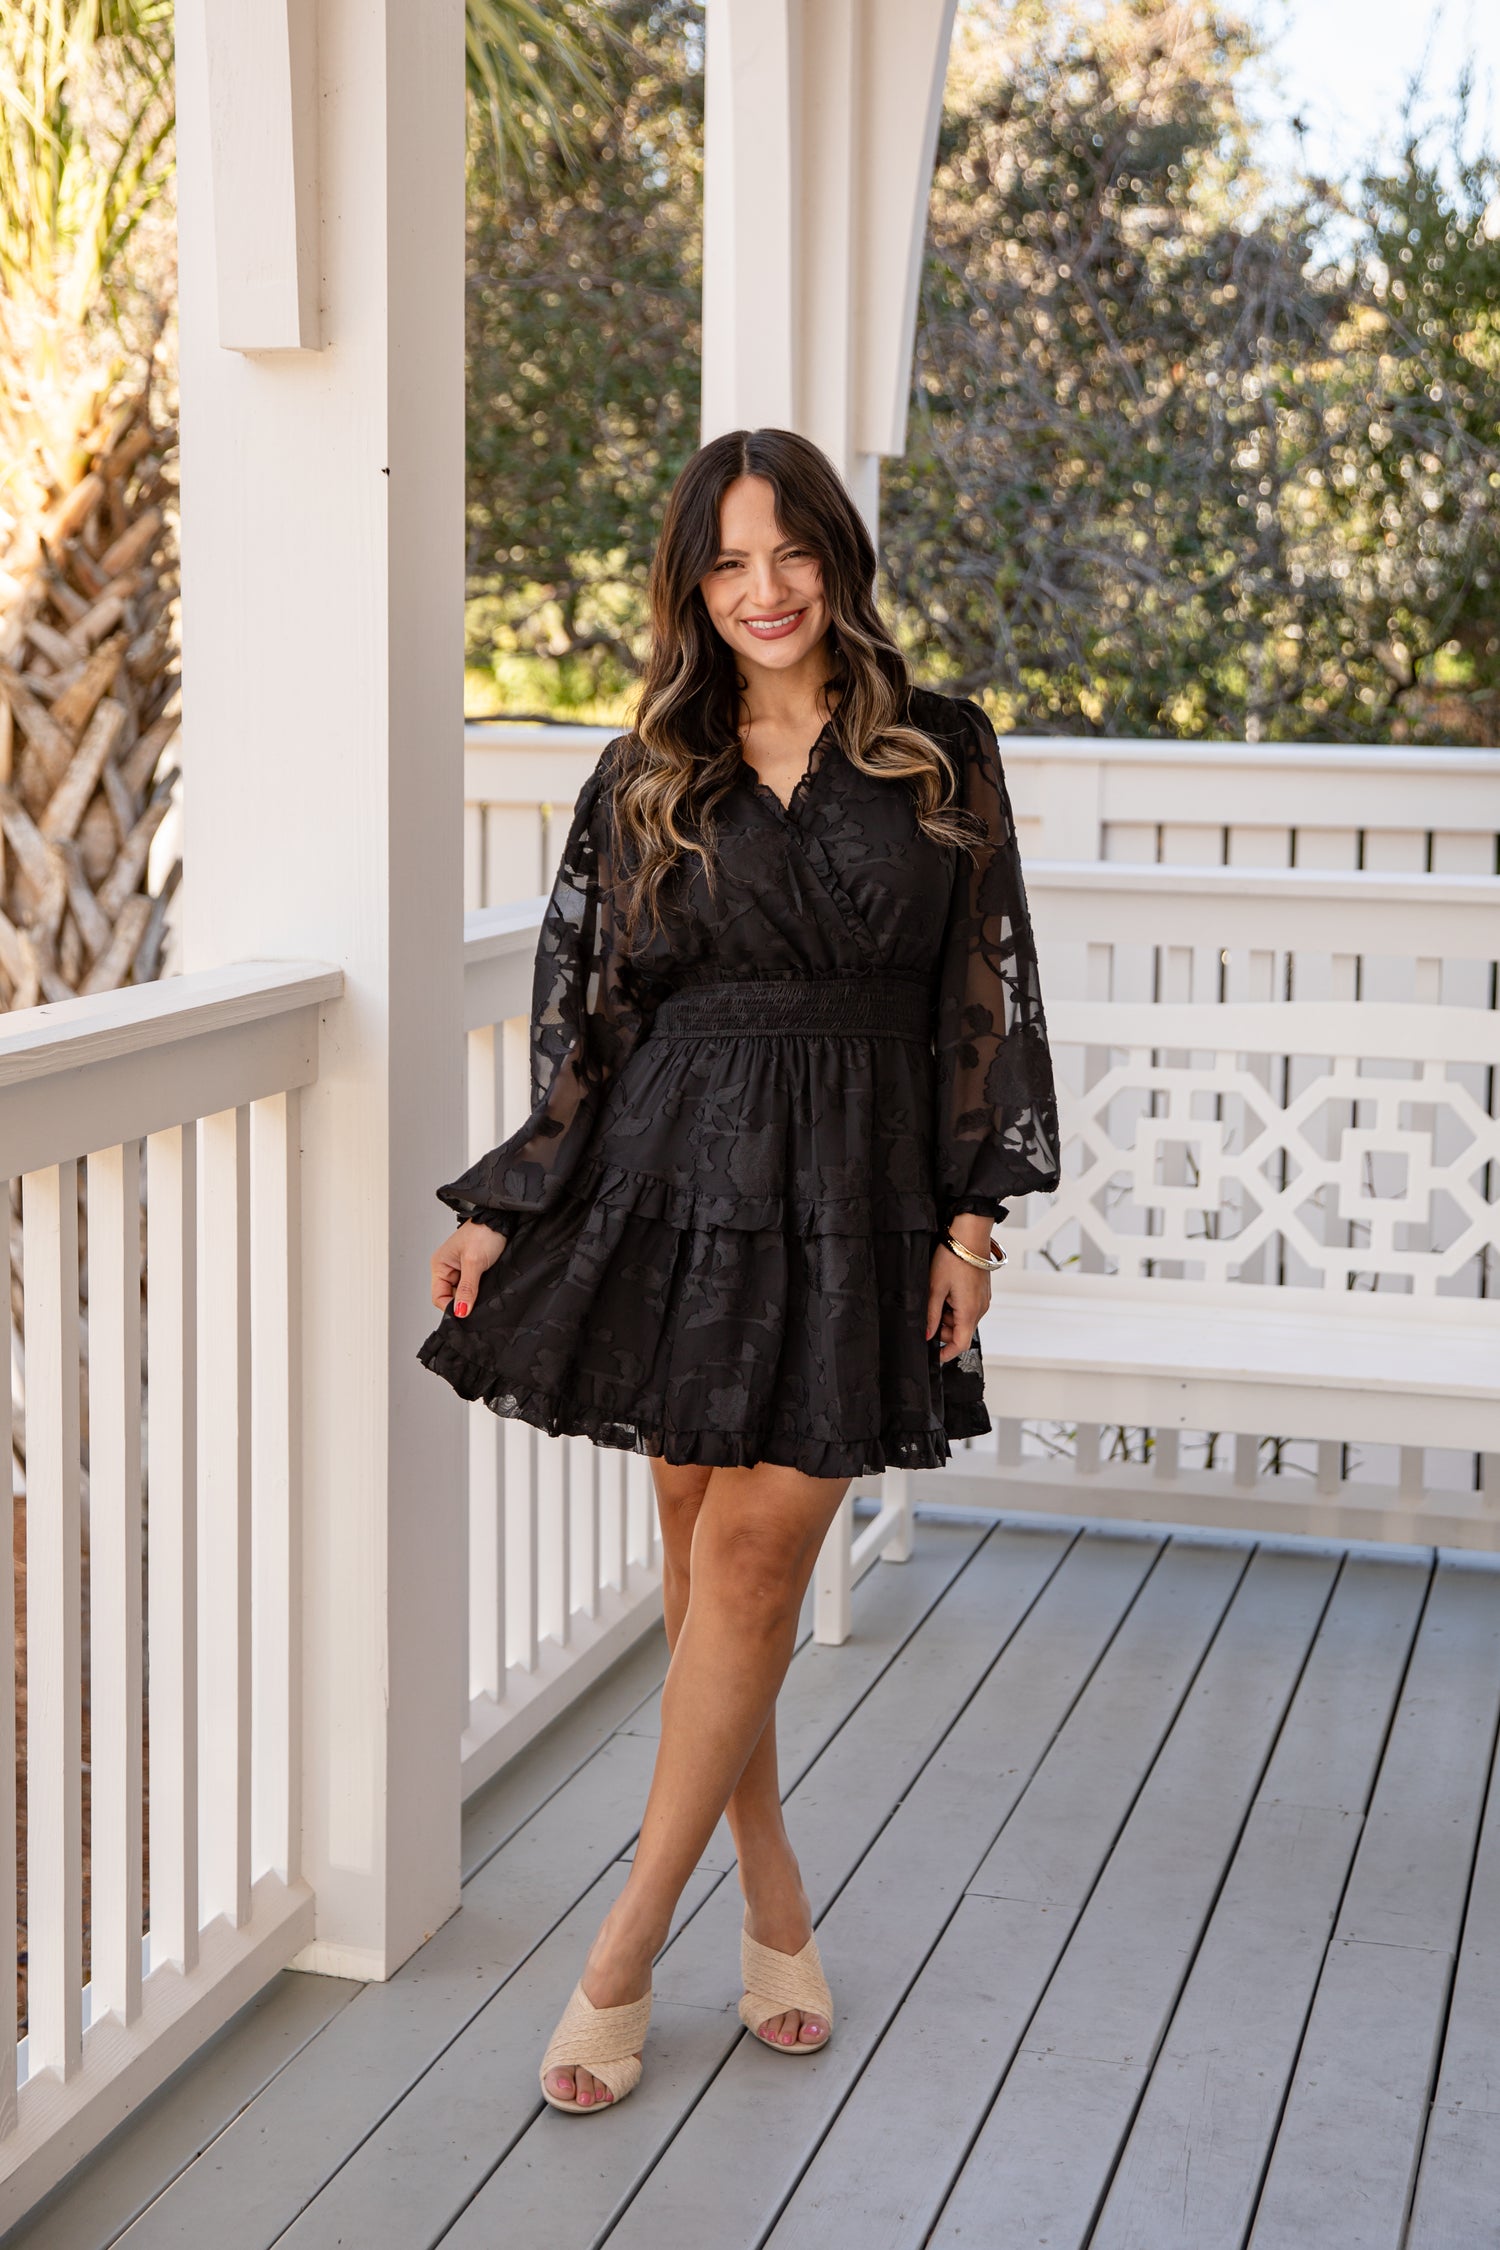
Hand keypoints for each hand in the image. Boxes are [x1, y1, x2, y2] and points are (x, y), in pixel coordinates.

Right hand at [430, 1219, 506, 1317]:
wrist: (501, 1221)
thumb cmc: (483, 1232)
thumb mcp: (474, 1262)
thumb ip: (467, 1288)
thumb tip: (460, 1311)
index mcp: (440, 1265)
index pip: (438, 1296)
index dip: (451, 1307)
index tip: (465, 1313)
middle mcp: (447, 1268)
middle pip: (450, 1297)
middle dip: (463, 1302)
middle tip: (478, 1301)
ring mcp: (460, 1269)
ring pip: (463, 1293)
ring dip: (472, 1296)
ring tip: (484, 1290)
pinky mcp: (473, 1269)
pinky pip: (472, 1287)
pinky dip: (479, 1290)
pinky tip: (486, 1287)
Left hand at [926, 1213, 995, 1365]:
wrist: (969, 1236)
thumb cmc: (952, 1259)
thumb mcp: (935, 1288)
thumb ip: (931, 1315)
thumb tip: (928, 1335)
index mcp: (969, 1312)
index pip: (960, 1344)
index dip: (946, 1353)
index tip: (934, 1355)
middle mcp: (980, 1309)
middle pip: (961, 1332)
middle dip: (944, 1329)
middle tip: (930, 1312)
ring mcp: (983, 1300)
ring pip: (963, 1319)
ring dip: (949, 1315)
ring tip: (938, 1295)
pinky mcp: (982, 1292)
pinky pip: (968, 1307)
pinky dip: (956, 1306)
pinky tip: (947, 1290)